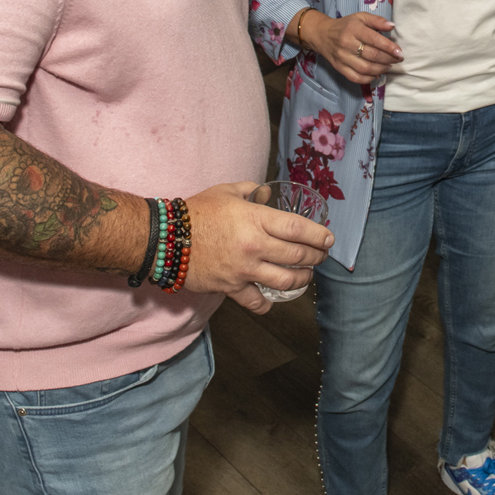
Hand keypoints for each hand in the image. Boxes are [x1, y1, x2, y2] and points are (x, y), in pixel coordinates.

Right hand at [180, 181, 333, 313]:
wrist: (165, 238)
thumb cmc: (196, 212)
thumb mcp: (227, 191)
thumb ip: (252, 190)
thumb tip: (268, 193)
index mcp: (256, 219)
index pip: (298, 229)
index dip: (319, 235)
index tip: (329, 240)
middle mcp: (255, 246)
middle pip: (298, 256)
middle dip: (316, 257)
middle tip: (321, 256)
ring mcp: (244, 270)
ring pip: (285, 281)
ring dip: (302, 279)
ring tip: (305, 276)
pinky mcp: (231, 287)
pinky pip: (257, 302)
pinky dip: (268, 304)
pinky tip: (273, 299)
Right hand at [309, 12, 401, 85]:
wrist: (322, 35)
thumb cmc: (346, 25)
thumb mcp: (360, 17)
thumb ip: (377, 20)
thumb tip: (392, 26)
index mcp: (353, 29)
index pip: (374, 39)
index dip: (389, 47)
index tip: (400, 52)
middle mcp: (346, 43)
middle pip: (372, 55)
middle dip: (388, 59)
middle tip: (397, 59)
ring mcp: (342, 57)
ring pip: (365, 68)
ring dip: (381, 69)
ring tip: (388, 66)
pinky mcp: (339, 68)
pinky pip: (356, 77)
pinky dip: (369, 78)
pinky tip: (376, 73)